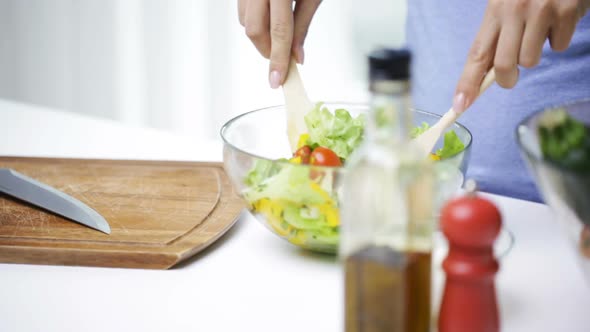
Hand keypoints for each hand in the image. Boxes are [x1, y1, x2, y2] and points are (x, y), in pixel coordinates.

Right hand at [238, 0, 321, 88]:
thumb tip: (296, 56)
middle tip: (282, 55)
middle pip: (255, 30)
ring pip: (245, 22)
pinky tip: (269, 18)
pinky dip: (255, 23)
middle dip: (268, 50)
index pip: (279, 31)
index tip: (277, 79)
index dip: (279, 58)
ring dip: (261, 36)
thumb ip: (302, 25)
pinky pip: (242, 12)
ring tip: (278, 29)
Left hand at [453, 0, 589, 112]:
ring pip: (531, 60)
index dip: (467, 83)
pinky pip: (558, 45)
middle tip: (511, 76)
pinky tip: (558, 19)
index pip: (476, 54)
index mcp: (495, 11)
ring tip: (539, 29)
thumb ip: (497, 36)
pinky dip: (559, 37)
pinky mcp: (566, 12)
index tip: (459, 106)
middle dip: (507, 79)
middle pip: (503, 66)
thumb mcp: (506, 4)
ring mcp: (541, 11)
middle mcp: (514, 10)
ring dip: (535, 52)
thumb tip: (487, 75)